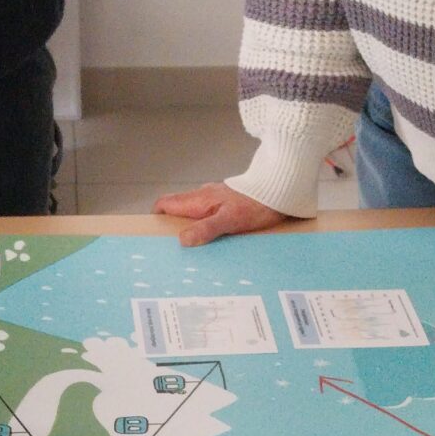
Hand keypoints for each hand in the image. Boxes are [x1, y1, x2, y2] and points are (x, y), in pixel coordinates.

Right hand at [153, 180, 291, 247]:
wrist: (279, 189)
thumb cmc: (255, 204)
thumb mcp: (229, 220)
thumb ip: (206, 229)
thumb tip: (182, 239)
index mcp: (199, 199)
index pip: (166, 203)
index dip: (156, 216)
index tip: (154, 233)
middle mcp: (204, 196)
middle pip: (177, 207)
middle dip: (171, 223)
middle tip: (172, 245)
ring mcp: (215, 197)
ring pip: (193, 210)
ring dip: (189, 224)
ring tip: (193, 245)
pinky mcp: (227, 201)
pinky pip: (208, 212)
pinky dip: (204, 223)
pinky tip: (214, 235)